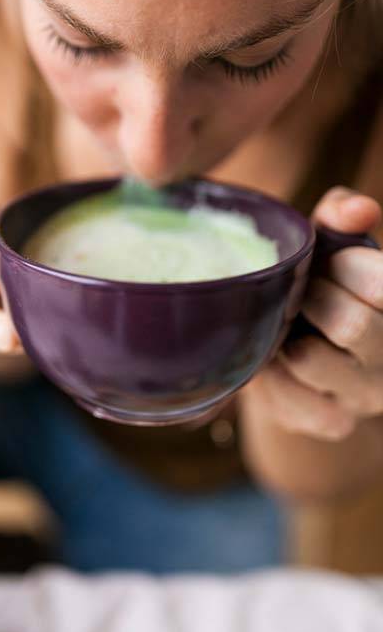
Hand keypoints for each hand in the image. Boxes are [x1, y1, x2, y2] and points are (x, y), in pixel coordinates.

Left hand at [249, 186, 382, 440]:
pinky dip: (268, 369)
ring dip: (284, 333)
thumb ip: (343, 217)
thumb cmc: (318, 279)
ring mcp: (365, 398)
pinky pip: (284, 396)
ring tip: (287, 322)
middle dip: (314, 296)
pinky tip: (275, 354)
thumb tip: (359, 209)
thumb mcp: (330, 240)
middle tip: (302, 291)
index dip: (347, 266)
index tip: (330, 263)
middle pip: (352, 324)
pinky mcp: (328, 422)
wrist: (296, 344)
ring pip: (309, 360)